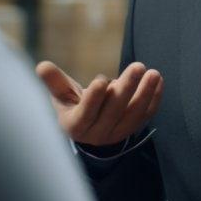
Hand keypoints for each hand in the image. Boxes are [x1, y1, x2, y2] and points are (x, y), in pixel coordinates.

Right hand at [35, 60, 163, 146]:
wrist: (88, 127)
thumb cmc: (71, 105)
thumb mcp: (60, 95)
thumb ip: (54, 81)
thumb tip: (42, 66)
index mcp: (75, 125)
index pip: (86, 113)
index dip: (94, 98)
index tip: (102, 79)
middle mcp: (96, 134)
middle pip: (113, 111)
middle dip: (127, 88)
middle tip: (138, 66)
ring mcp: (116, 134)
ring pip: (133, 115)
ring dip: (145, 93)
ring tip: (153, 73)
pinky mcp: (131, 130)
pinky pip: (145, 116)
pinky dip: (154, 99)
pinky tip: (159, 82)